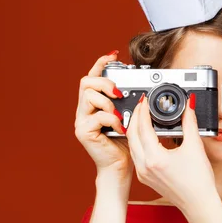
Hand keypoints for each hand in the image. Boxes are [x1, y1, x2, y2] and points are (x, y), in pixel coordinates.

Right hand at [74, 51, 132, 177]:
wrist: (119, 167)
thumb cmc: (125, 144)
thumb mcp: (129, 117)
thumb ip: (128, 103)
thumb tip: (140, 89)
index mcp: (93, 104)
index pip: (92, 77)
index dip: (100, 63)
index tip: (113, 55)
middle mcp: (84, 110)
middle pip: (86, 82)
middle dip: (105, 83)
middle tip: (119, 93)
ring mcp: (81, 120)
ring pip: (89, 96)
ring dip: (108, 102)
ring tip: (119, 115)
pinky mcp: (83, 131)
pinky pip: (97, 116)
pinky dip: (112, 120)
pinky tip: (120, 128)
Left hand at [125, 92, 216, 211]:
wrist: (199, 204)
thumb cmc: (198, 182)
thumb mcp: (195, 147)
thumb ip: (189, 123)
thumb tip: (188, 107)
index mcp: (154, 159)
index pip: (142, 127)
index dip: (143, 110)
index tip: (146, 100)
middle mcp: (144, 167)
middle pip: (131, 134)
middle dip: (136, 117)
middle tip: (142, 104)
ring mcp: (143, 174)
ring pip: (131, 145)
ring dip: (135, 129)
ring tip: (142, 117)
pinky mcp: (145, 178)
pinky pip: (136, 155)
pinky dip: (138, 142)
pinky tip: (146, 136)